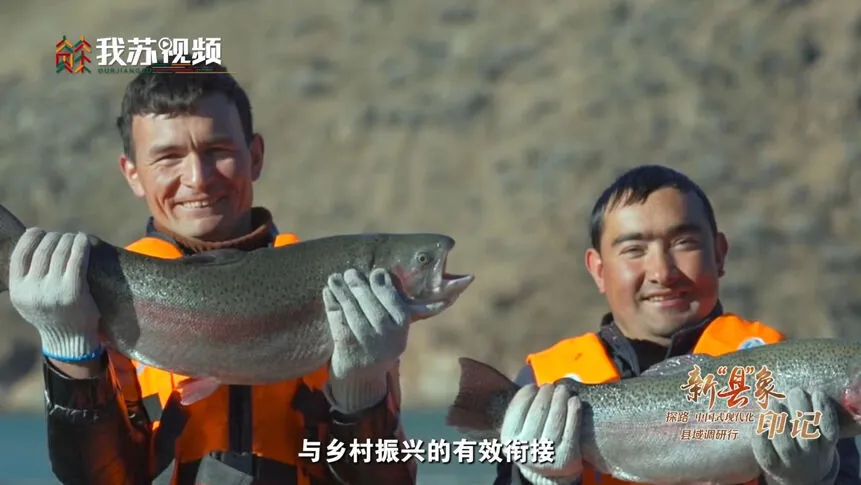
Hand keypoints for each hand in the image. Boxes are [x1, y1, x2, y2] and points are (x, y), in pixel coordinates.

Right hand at [8, 228, 100, 361]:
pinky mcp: (74, 290)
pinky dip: (80, 245)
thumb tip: (32, 244)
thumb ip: (25, 278)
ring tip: (73, 238)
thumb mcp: (28, 300)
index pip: (19, 254)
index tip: (39, 232)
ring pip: (60, 251)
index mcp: (17, 291)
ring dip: (68, 239)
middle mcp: (33, 290)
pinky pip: (77, 259)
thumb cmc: (51, 315)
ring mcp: (53, 290)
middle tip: (62, 236)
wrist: (70, 340)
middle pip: (42, 250)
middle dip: (53, 237)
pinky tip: (83, 239)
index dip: (30, 237)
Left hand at [322, 267, 409, 413]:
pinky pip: (339, 323)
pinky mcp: (348, 351)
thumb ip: (396, 309)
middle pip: (372, 306)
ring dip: (343, 292)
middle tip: (350, 272)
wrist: (362, 383)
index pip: (394, 302)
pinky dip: (332, 305)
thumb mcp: (393, 333)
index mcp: (401, 331)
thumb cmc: (377, 347)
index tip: (375, 272)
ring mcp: (368, 346)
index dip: (383, 286)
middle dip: (360, 286)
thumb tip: (393, 279)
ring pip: (353, 312)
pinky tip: (328, 293)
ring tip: (334, 278)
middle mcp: (387, 339)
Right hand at [501, 383, 582, 484]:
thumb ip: (521, 408)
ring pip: (555, 419)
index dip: (527, 393)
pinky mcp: (565, 458)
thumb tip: (531, 382)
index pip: (518, 408)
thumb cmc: (533, 441)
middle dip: (546, 394)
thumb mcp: (519, 428)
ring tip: (563, 390)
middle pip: (538, 411)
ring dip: (560, 399)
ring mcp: (546, 454)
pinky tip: (575, 401)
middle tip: (551, 386)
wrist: (548, 472)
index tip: (534, 386)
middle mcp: (525, 448)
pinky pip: (571, 430)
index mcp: (509, 439)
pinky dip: (574, 413)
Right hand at [752, 387, 839, 484]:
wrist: (809, 472)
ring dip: (801, 409)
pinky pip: (830, 429)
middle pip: (787, 446)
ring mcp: (813, 453)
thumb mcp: (765, 449)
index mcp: (774, 465)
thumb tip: (733, 398)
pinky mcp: (830, 444)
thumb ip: (754, 430)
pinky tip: (817, 394)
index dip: (760, 439)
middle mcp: (794, 462)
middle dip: (778, 421)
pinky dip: (824, 411)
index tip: (757, 423)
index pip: (765, 456)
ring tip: (794, 392)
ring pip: (808, 434)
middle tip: (772, 402)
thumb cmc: (778, 452)